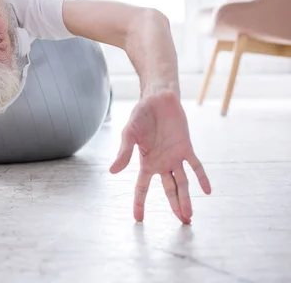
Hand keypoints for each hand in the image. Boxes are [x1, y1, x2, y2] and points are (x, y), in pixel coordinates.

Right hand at [109, 90, 210, 223]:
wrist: (157, 98)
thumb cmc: (140, 115)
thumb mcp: (129, 134)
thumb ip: (124, 153)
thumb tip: (113, 171)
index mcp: (146, 162)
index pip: (142, 187)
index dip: (139, 203)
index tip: (138, 219)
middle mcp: (162, 163)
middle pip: (169, 190)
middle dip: (175, 206)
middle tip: (183, 222)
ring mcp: (175, 156)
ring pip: (183, 183)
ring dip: (186, 198)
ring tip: (189, 216)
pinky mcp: (186, 147)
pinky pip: (196, 165)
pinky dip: (202, 178)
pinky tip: (207, 191)